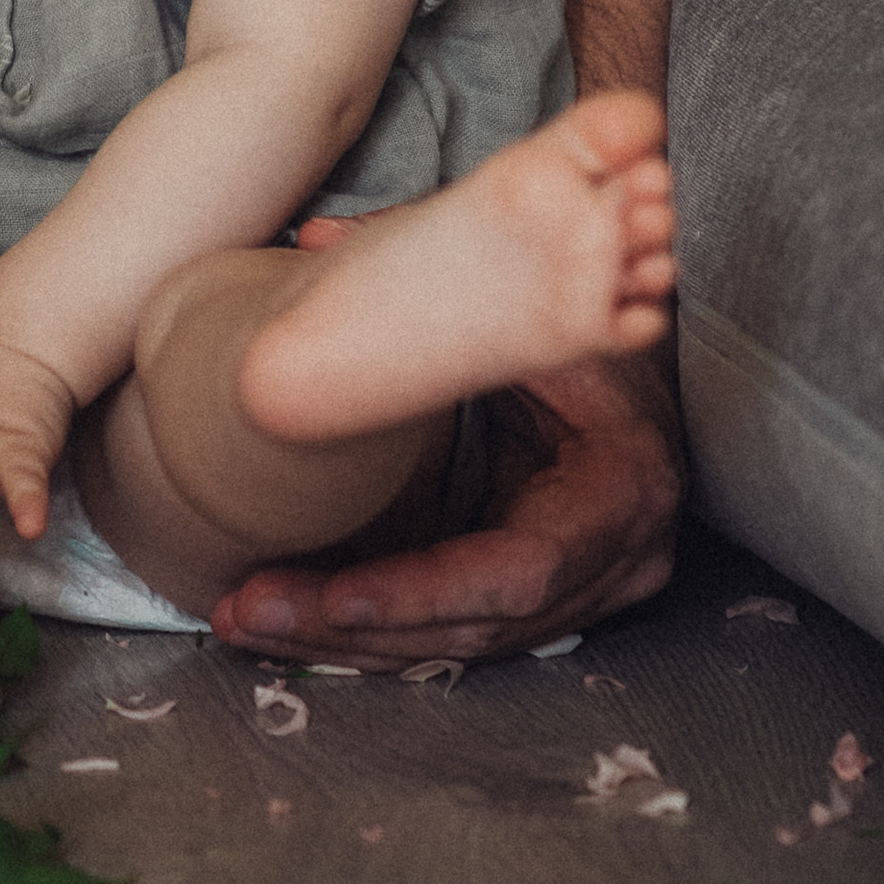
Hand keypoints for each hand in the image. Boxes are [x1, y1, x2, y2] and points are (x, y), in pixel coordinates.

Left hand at [212, 253, 681, 666]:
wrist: (637, 353)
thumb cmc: (584, 322)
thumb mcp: (526, 300)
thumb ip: (429, 268)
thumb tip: (314, 242)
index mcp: (622, 485)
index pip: (521, 568)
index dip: (425, 590)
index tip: (338, 595)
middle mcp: (617, 558)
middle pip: (476, 625)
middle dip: (354, 626)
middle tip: (251, 609)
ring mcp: (587, 589)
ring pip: (455, 642)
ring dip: (345, 640)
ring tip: (246, 617)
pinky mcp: (544, 598)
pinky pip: (451, 630)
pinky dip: (371, 629)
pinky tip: (291, 619)